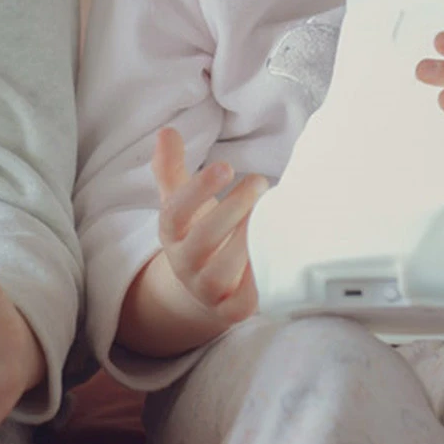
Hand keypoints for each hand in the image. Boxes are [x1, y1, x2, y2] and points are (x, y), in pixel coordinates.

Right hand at [152, 126, 264, 329]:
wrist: (201, 288)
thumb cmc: (198, 232)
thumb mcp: (180, 201)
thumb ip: (171, 167)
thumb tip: (167, 131)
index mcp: (171, 232)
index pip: (176, 211)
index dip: (198, 188)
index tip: (226, 165)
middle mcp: (184, 263)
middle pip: (203, 239)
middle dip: (233, 208)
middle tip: (260, 181)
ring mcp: (206, 289)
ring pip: (222, 271)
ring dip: (247, 242)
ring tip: (273, 214)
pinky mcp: (231, 311)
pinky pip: (243, 303)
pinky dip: (257, 284)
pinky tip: (276, 256)